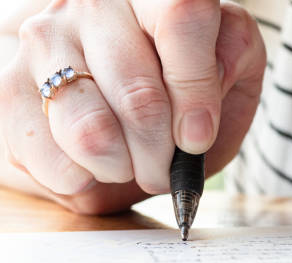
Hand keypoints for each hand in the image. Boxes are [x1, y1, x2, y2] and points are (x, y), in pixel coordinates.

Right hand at [0, 0, 264, 213]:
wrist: (121, 114)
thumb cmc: (181, 92)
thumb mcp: (229, 69)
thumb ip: (233, 55)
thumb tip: (214, 72)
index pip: (182, 16)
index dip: (196, 88)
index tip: (197, 137)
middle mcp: (93, 6)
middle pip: (140, 95)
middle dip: (164, 153)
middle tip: (167, 165)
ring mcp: (44, 43)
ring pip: (92, 132)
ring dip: (126, 168)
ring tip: (132, 163)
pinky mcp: (9, 90)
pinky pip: (53, 160)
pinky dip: (86, 179)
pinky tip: (95, 161)